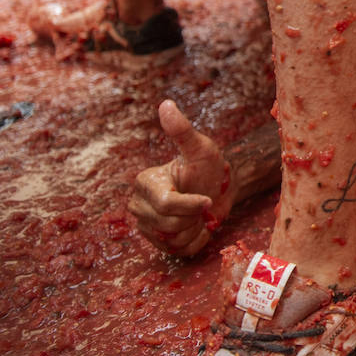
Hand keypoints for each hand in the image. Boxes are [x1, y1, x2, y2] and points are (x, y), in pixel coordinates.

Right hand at [128, 100, 234, 256]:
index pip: (167, 204)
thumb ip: (182, 130)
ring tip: (196, 212)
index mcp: (145, 182)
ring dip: (193, 227)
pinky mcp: (157, 243)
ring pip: (173, 239)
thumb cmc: (208, 167)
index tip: (208, 198)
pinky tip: (194, 225)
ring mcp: (146, 226)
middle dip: (193, 215)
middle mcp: (138, 205)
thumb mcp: (200, 148)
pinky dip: (193, 240)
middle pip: (169, 224)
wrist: (217, 189)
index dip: (191, 204)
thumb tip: (166, 104)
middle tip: (200, 200)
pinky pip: (178, 250)